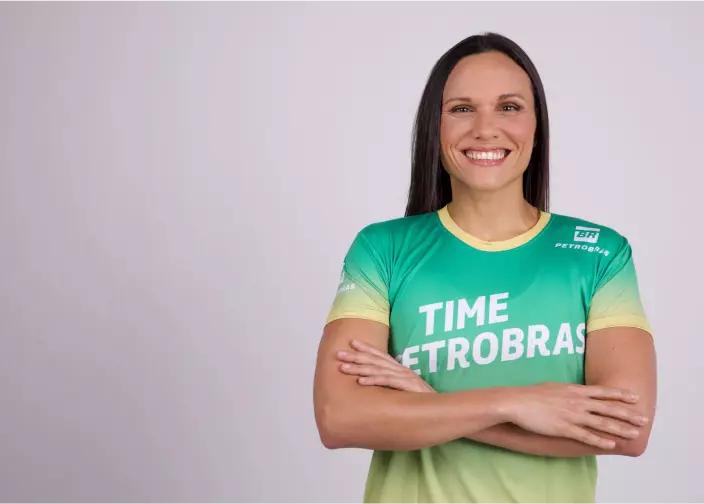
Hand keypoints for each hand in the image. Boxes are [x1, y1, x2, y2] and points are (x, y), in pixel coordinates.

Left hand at [335, 339, 435, 392]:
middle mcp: (401, 370)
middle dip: (355, 356)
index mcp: (400, 369)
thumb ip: (394, 386)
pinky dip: (373, 380)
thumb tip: (379, 385)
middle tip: (338, 354)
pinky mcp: (407, 386)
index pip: (381, 355)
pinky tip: (360, 382)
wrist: (443, 408)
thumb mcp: (407, 391)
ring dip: (359, 367)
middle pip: (375, 360)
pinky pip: (387, 382)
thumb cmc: (423, 402)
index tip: (351, 342)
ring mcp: (404, 377)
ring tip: (343, 367)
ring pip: (377, 369)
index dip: (366, 348)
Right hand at [500, 382, 649, 449]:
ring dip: (620, 429)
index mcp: (574, 390)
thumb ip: (567, 391)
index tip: (635, 398)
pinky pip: (585, 435)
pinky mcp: (564, 428)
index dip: (620, 395)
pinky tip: (611, 444)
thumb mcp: (553, 387)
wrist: (516, 402)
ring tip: (634, 434)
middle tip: (644, 419)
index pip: (603, 392)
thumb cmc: (531, 394)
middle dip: (628, 414)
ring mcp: (572, 415)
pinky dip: (599, 440)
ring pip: (601, 423)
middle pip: (608, 408)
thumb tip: (574, 392)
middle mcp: (577, 402)